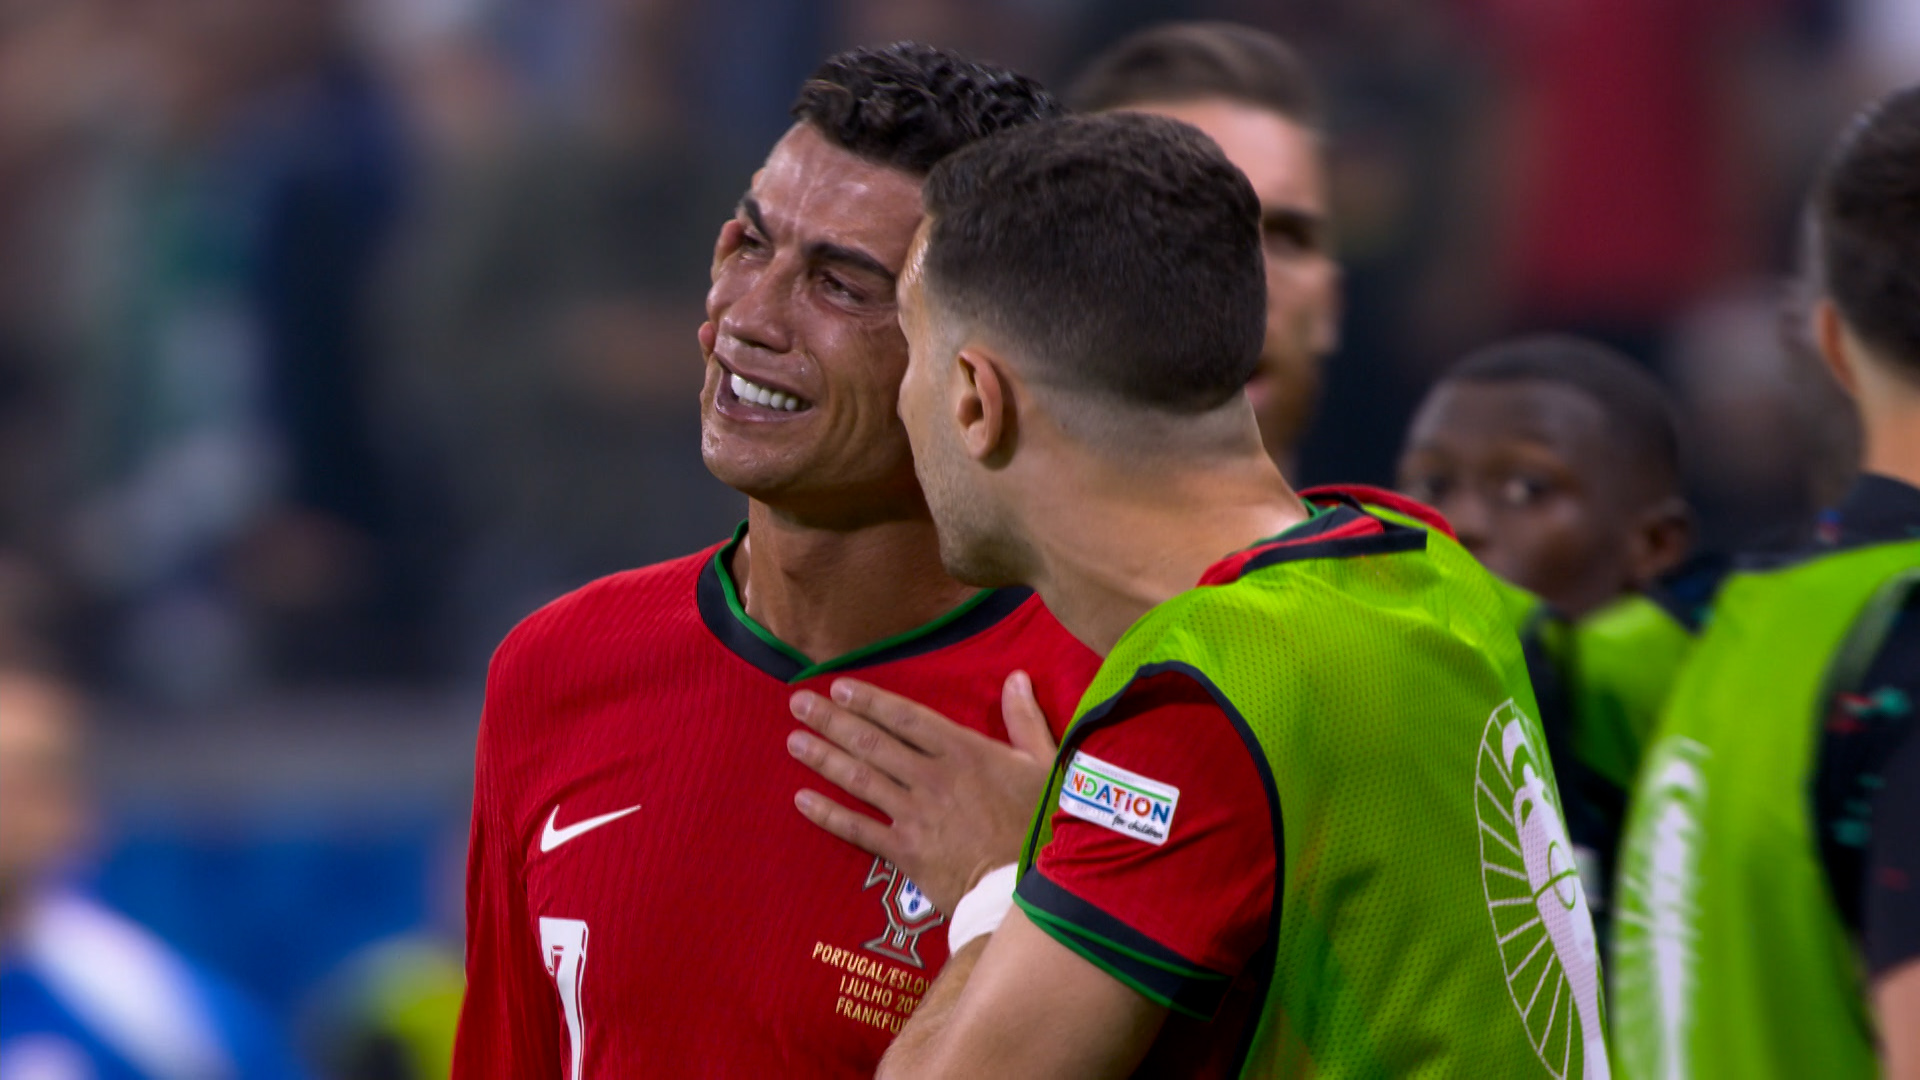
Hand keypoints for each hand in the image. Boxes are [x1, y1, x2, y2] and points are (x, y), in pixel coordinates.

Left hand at [788, 671, 1057, 913]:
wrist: (1029, 889)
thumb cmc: (1043, 825)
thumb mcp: (1044, 765)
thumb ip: (1025, 720)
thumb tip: (1017, 678)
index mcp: (964, 752)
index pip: (906, 718)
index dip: (870, 701)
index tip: (838, 687)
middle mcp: (932, 778)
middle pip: (873, 742)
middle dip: (832, 720)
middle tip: (797, 703)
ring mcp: (915, 815)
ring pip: (861, 779)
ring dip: (824, 758)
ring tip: (794, 740)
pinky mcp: (906, 852)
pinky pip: (859, 829)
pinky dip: (829, 814)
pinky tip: (802, 799)